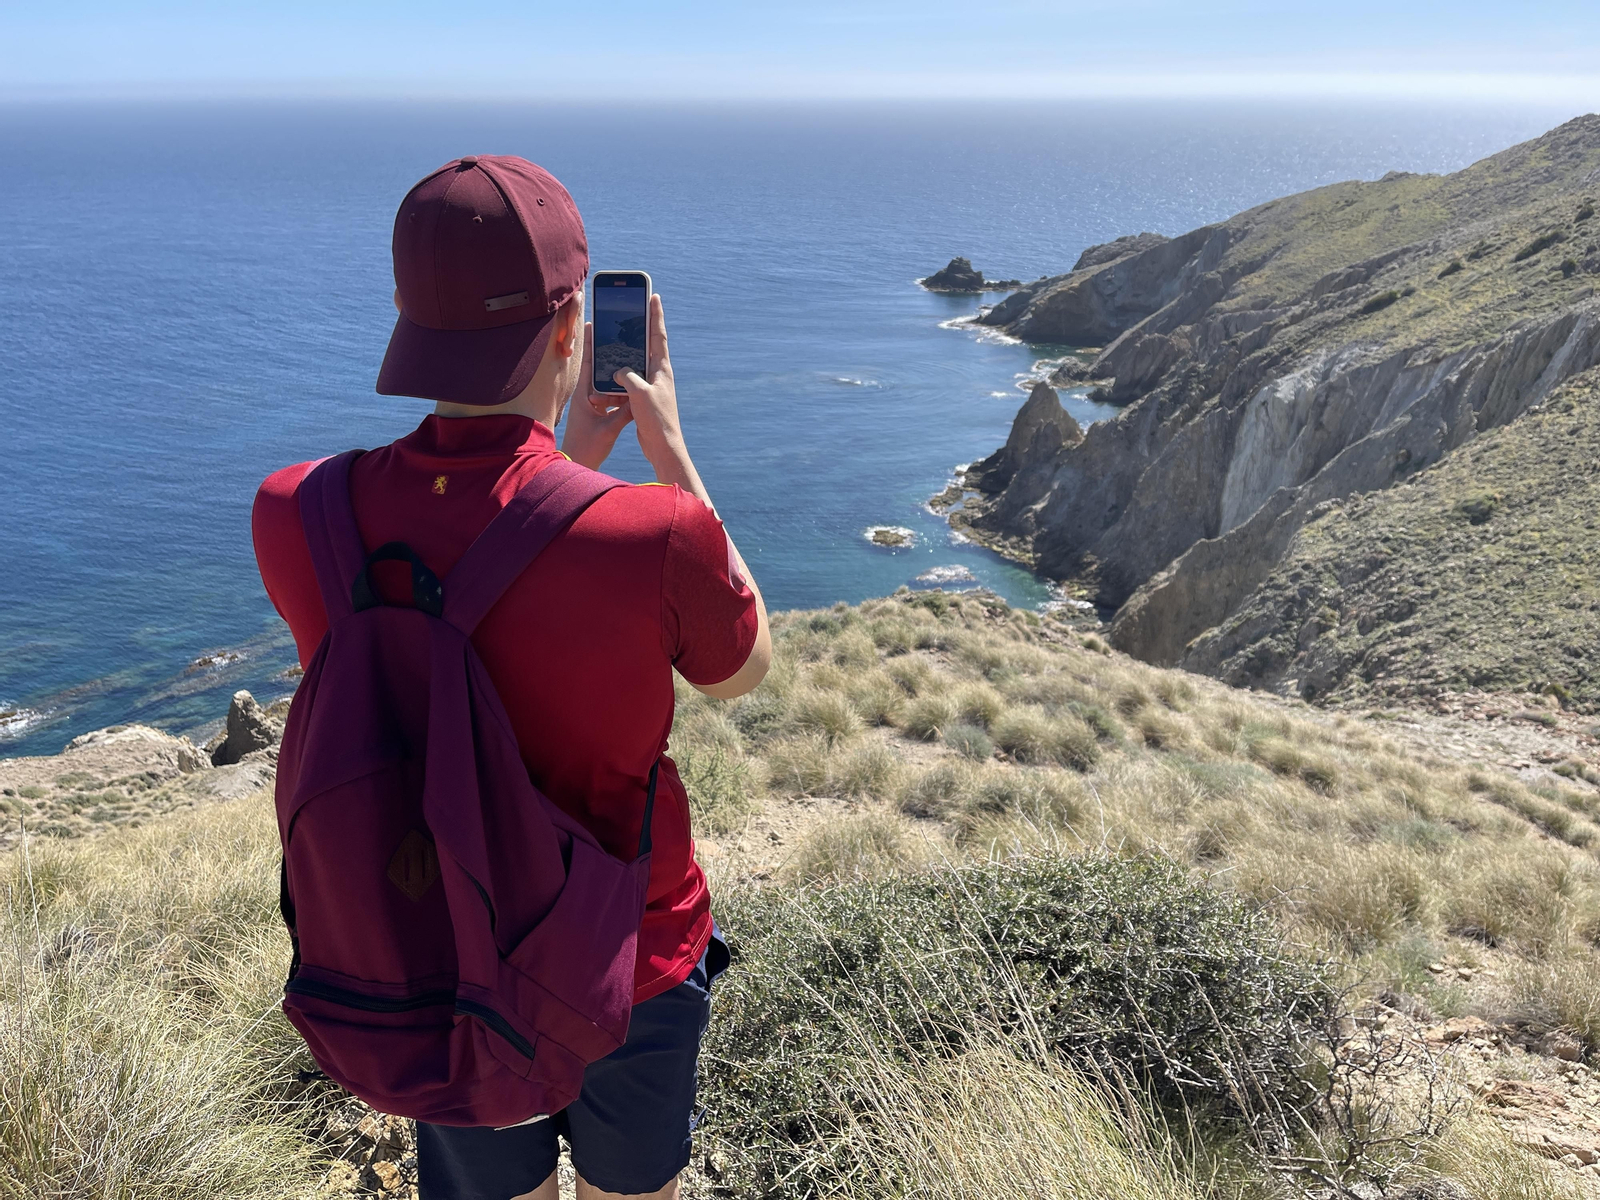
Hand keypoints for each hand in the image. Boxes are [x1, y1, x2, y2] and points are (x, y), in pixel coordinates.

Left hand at [560, 321, 633, 469]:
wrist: (576, 465)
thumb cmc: (587, 448)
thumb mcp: (609, 429)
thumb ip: (625, 413)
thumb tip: (639, 398)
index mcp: (583, 396)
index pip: (586, 363)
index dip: (589, 343)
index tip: (592, 324)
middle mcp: (585, 397)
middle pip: (598, 371)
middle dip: (607, 357)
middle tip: (618, 340)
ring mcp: (590, 406)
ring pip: (606, 387)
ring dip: (617, 382)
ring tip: (630, 371)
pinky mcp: (595, 415)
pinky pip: (609, 400)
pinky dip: (619, 397)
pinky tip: (631, 396)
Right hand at [612, 293, 685, 471]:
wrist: (662, 446)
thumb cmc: (656, 420)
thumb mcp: (640, 394)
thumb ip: (628, 377)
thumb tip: (618, 371)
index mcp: (661, 369)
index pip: (657, 335)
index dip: (655, 315)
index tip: (654, 296)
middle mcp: (658, 375)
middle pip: (647, 344)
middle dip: (641, 326)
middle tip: (633, 308)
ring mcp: (651, 385)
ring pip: (636, 362)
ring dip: (627, 351)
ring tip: (617, 336)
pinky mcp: (643, 397)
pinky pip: (630, 380)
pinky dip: (620, 374)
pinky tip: (611, 371)